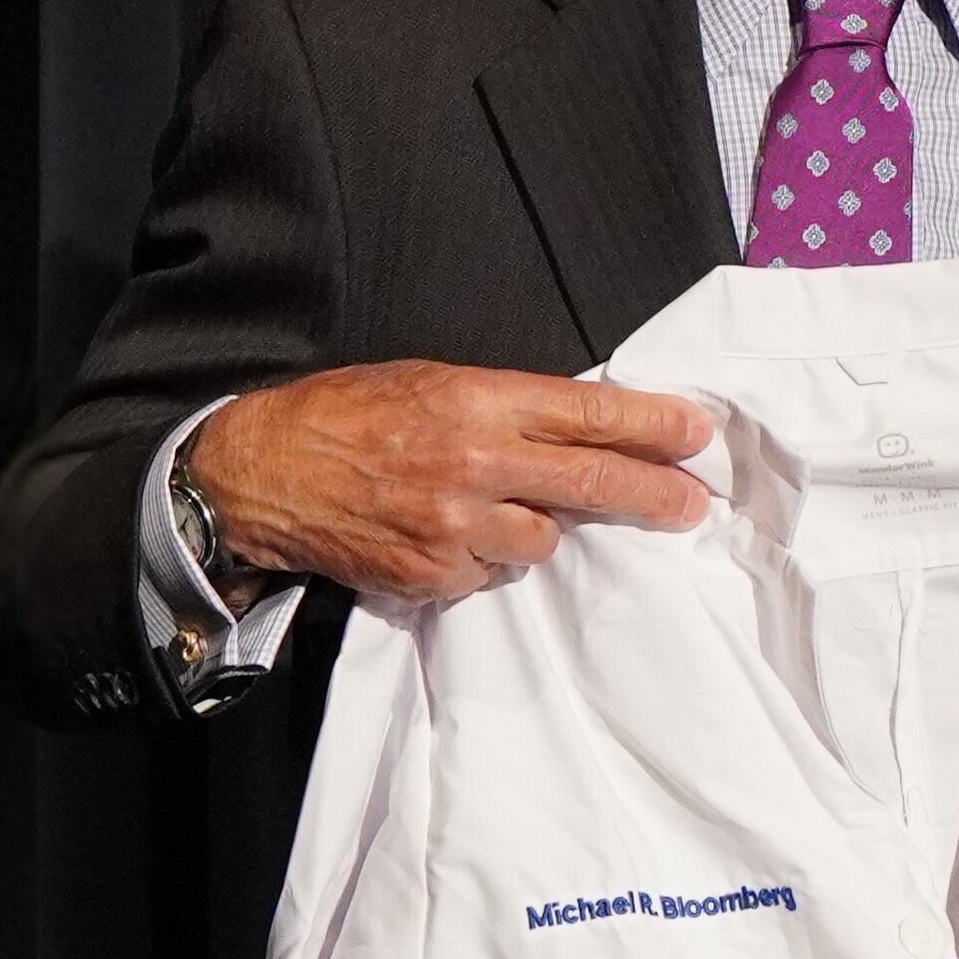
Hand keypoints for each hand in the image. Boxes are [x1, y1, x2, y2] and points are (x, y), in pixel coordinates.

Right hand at [183, 360, 715, 601]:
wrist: (262, 474)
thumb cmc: (347, 416)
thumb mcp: (431, 382)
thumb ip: (506, 407)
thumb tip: (579, 428)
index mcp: (478, 401)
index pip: (589, 412)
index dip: (652, 426)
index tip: (696, 434)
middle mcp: (475, 463)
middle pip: (591, 481)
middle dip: (654, 494)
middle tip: (692, 504)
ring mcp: (454, 526)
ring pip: (542, 541)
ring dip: (535, 529)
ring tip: (491, 508)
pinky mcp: (431, 576)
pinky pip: (488, 575)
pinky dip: (480, 560)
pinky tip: (442, 535)